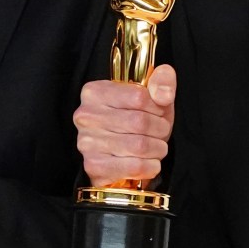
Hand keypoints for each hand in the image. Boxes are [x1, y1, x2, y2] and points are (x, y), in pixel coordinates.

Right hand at [74, 66, 175, 187]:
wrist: (124, 156)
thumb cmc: (137, 122)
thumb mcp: (153, 96)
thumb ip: (162, 81)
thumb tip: (163, 94)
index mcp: (95, 92)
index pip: (139, 96)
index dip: (157, 107)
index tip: (158, 112)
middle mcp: (86, 115)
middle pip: (140, 122)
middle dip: (160, 129)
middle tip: (160, 132)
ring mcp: (86, 142)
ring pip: (139, 145)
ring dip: (157, 149)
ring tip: (156, 147)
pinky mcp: (93, 166)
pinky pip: (134, 166)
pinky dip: (150, 166)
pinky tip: (149, 163)